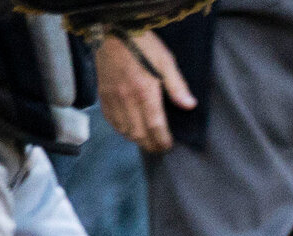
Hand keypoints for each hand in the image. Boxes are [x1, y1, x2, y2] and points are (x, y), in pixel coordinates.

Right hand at [95, 32, 195, 152]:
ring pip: (123, 129)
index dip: (162, 140)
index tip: (168, 146)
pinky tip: (129, 130)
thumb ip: (177, 86)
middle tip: (159, 147)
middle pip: (138, 133)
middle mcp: (127, 99)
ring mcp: (112, 98)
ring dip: (136, 139)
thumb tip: (189, 105)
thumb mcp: (166, 61)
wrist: (112, 31)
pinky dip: (120, 129)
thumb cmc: (142, 45)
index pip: (155, 126)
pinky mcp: (103, 95)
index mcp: (145, 92)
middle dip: (150, 144)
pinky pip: (110, 120)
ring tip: (146, 141)